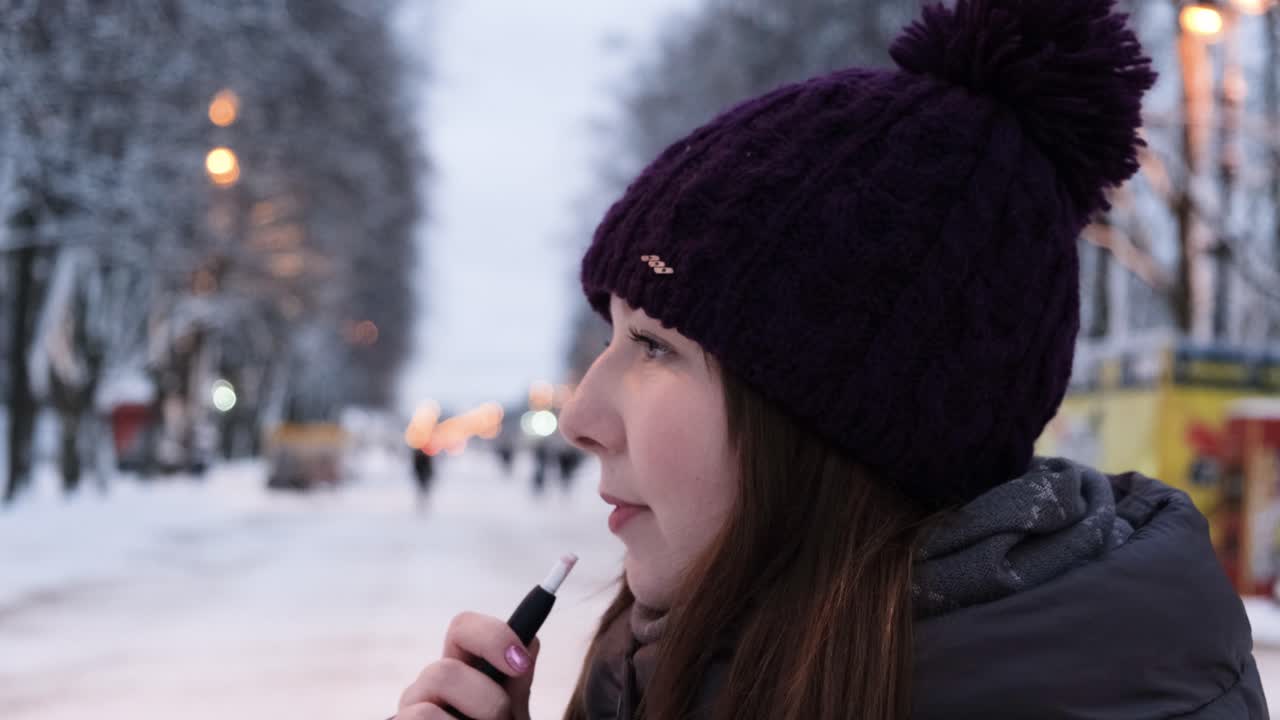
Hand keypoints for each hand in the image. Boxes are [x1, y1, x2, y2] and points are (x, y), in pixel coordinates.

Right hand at [395, 611, 539, 719]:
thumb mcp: (512, 717)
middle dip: (485, 701)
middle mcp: (429, 689)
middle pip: (442, 670)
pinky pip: (418, 718)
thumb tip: (529, 640)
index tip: (520, 663)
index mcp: (462, 672)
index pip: (463, 629)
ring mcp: (409, 713)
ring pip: (426, 702)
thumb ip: (516, 684)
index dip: (493, 637)